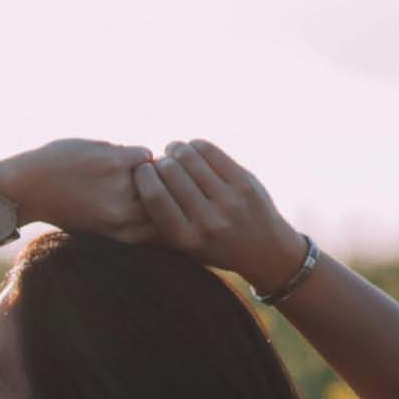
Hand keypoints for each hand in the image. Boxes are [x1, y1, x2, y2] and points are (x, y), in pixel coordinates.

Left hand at [3, 138, 158, 243]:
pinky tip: (116, 157)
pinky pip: (145, 153)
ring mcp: (120, 188)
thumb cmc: (62, 206)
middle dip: (163, 187)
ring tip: (127, 169)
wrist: (26, 189)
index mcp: (121, 234)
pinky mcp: (114, 162)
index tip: (163, 202)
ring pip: (158, 174)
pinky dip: (135, 153)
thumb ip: (127, 220)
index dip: (168, 211)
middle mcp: (124, 215)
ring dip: (148, 168)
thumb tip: (162, 205)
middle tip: (146, 180)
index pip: (165, 225)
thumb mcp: (97, 225)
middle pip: (166, 198)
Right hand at [132, 139, 306, 286]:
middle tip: (160, 163)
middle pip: (169, 172)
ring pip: (189, 157)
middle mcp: (207, 221)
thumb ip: (161, 218)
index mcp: (185, 239)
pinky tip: (193, 150)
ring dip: (176, 149)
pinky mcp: (245, 183)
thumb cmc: (213, 247)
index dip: (143, 175)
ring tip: (173, 151)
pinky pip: (211, 152)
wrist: (265, 252)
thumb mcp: (184, 245)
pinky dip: (196, 146)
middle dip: (160, 162)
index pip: (154, 196)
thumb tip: (133, 178)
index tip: (142, 171)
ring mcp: (228, 200)